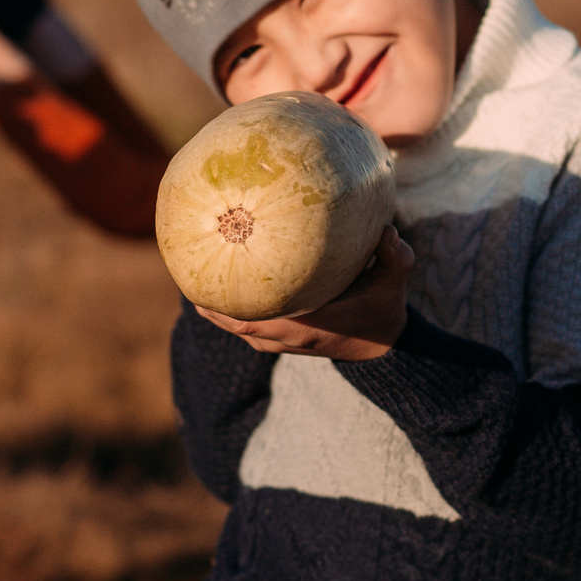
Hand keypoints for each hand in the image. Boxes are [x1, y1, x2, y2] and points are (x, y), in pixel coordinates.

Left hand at [198, 226, 413, 360]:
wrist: (382, 348)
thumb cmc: (382, 310)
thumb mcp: (393, 284)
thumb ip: (395, 258)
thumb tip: (388, 232)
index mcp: (306, 326)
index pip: (257, 318)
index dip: (227, 304)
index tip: (204, 280)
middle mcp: (286, 337)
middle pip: (234, 322)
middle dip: (210, 300)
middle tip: (185, 270)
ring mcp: (280, 343)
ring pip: (236, 327)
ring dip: (214, 308)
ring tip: (190, 279)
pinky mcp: (280, 341)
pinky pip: (245, 327)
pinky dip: (227, 313)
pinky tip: (212, 292)